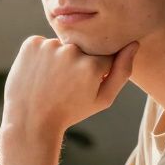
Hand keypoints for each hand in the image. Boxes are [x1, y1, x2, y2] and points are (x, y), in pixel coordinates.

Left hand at [2, 36, 137, 134]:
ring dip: (58, 58)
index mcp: (92, 66)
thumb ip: (122, 72)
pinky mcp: (31, 44)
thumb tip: (133, 43)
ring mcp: (49, 46)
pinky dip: (41, 55)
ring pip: (61, 45)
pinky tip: (37, 73)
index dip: (95, 71)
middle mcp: (71, 51)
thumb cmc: (70, 111)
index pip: (103, 56)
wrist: (30, 120)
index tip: (82, 85)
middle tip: (64, 84)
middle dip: (76, 62)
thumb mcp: (102, 99)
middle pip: (82, 48)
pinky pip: (43, 44)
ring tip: (50, 80)